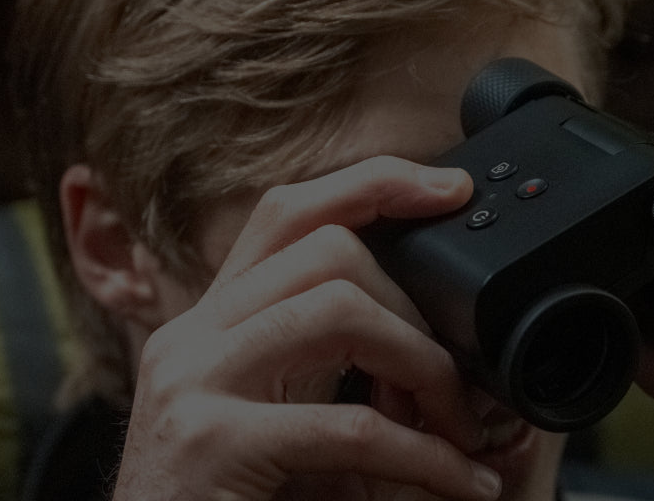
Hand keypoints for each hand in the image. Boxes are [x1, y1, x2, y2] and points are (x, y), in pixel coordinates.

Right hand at [112, 156, 500, 500]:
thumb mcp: (281, 430)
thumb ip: (335, 383)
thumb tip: (442, 365)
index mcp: (211, 327)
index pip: (287, 213)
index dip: (373, 184)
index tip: (448, 190)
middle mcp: (192, 341)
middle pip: (329, 252)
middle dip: (417, 310)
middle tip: (459, 387)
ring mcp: (194, 386)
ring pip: (342, 312)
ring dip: (426, 370)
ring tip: (461, 431)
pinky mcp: (213, 445)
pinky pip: (352, 428)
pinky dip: (428, 458)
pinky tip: (460, 482)